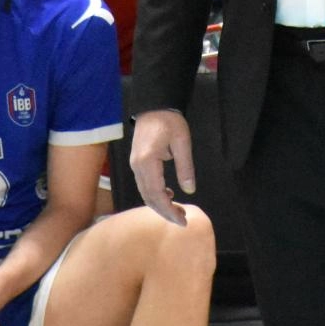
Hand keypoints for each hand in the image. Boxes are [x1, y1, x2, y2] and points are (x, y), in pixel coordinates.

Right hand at [128, 109, 194, 225]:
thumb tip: (189, 189)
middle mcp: (137, 166)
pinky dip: (155, 195)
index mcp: (148, 162)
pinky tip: (168, 195)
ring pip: (144, 193)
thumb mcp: (182, 142)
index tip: (183, 220)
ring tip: (177, 211)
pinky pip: (144, 185)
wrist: (154, 105)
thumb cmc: (170, 121)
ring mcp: (134, 165)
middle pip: (148, 197)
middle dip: (164, 212)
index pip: (157, 194)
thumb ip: (185, 167)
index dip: (169, 210)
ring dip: (159, 205)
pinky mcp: (136, 163)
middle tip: (182, 220)